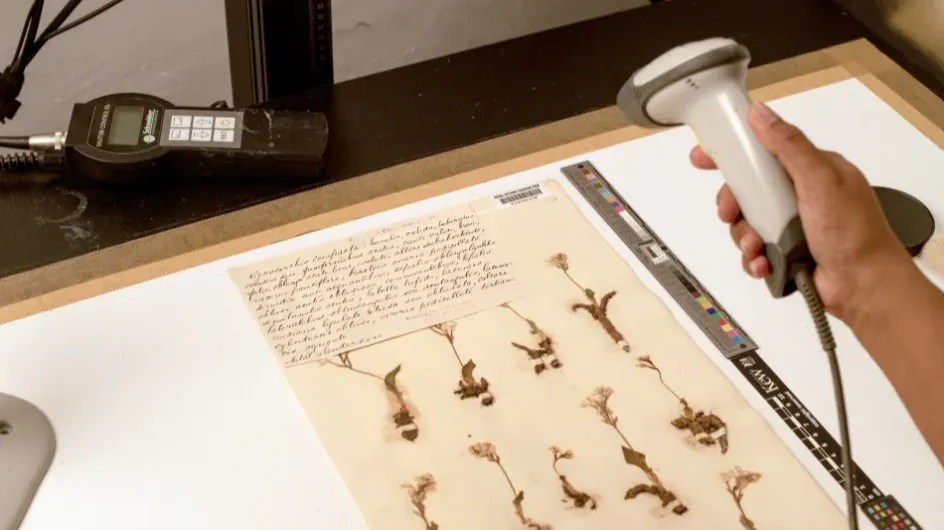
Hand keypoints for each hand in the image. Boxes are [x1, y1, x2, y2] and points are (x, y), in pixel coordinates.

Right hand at [689, 102, 915, 325]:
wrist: (864, 285)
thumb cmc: (851, 230)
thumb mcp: (820, 179)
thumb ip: (788, 145)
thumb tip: (758, 112)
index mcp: (811, 170)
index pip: (764, 152)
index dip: (732, 153)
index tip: (702, 158)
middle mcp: (799, 196)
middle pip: (747, 191)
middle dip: (733, 204)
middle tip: (729, 213)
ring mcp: (791, 227)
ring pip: (746, 224)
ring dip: (744, 237)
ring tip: (757, 248)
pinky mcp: (785, 255)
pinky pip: (754, 252)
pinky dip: (754, 259)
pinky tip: (764, 265)